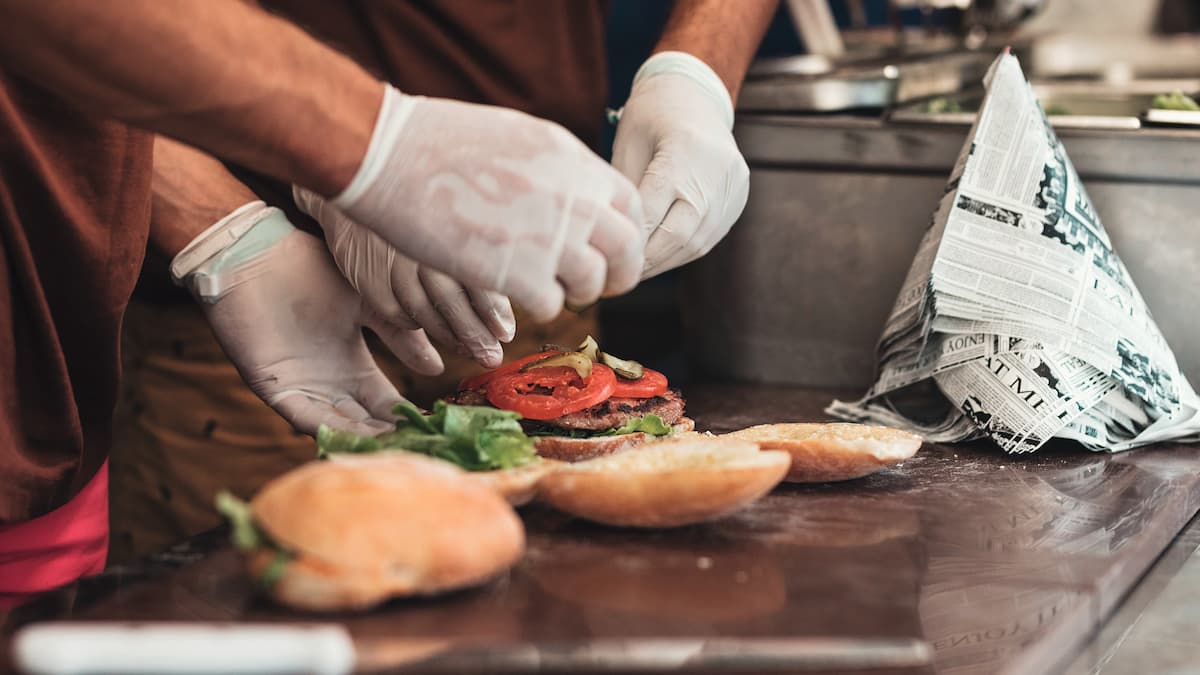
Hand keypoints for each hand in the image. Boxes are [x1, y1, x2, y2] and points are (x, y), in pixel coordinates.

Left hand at [175, 203, 422, 434]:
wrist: (259, 256)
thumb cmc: (311, 270)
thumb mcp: (369, 304)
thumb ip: (402, 336)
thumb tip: (437, 369)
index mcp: (354, 366)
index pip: (386, 402)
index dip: (406, 416)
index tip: (434, 427)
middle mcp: (331, 385)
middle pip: (365, 422)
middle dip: (389, 436)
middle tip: (418, 447)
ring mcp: (304, 388)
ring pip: (339, 425)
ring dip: (363, 438)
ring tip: (393, 448)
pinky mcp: (276, 389)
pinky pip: (305, 417)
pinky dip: (330, 429)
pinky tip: (355, 436)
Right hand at [295, 188, 514, 369]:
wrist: (361, 176)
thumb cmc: (424, 198)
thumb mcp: (454, 209)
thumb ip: (482, 247)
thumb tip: (522, 287)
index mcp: (445, 226)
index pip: (474, 274)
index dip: (493, 309)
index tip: (507, 333)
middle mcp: (417, 245)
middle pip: (449, 299)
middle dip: (474, 332)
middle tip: (492, 355)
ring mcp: (388, 261)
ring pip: (421, 310)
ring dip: (448, 334)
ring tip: (471, 350)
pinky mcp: (366, 276)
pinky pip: (394, 310)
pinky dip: (413, 323)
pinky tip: (431, 328)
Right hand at [310, 87, 645, 321]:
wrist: (392, 154)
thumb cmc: (440, 140)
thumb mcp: (518, 135)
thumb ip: (556, 168)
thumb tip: (577, 193)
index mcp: (576, 161)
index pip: (630, 206)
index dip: (624, 234)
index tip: (607, 248)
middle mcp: (575, 199)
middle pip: (625, 251)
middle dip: (617, 275)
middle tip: (596, 286)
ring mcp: (551, 237)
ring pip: (592, 284)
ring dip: (574, 292)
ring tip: (548, 288)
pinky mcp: (519, 273)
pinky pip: (551, 305)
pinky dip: (536, 306)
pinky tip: (514, 294)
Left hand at [612, 51, 749, 278]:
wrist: (696, 95)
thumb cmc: (651, 117)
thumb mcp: (627, 146)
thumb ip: (625, 194)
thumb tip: (611, 243)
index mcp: (684, 151)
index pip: (652, 211)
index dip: (628, 241)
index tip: (604, 258)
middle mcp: (716, 171)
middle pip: (677, 234)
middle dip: (646, 260)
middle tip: (617, 275)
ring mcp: (733, 186)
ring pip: (695, 242)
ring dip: (663, 261)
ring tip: (635, 272)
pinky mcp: (738, 197)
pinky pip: (708, 236)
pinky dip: (681, 251)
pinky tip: (659, 258)